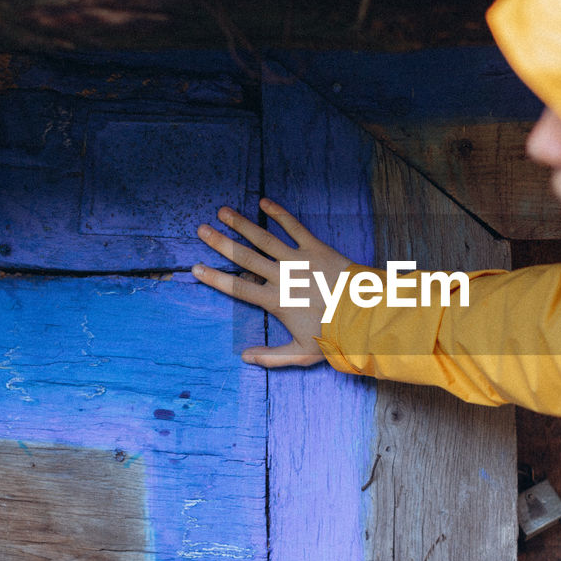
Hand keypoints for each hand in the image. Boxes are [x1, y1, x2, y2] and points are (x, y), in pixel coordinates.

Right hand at [192, 198, 354, 367]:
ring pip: (264, 238)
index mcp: (275, 301)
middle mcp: (282, 277)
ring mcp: (298, 260)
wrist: (364, 314)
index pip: (238, 289)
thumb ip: (272, 357)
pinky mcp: (316, 248)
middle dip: (221, 243)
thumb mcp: (302, 353)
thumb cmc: (334, 335)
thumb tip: (245, 358)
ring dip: (242, 224)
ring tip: (223, 211)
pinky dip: (279, 214)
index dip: (215, 278)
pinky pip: (294, 227)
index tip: (196, 268)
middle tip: (202, 229)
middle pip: (245, 258)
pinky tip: (264, 203)